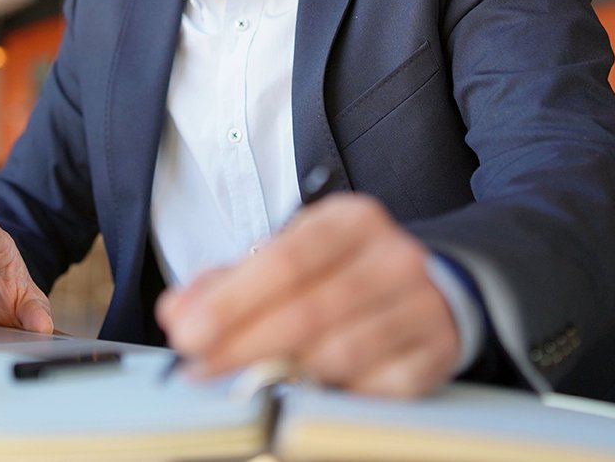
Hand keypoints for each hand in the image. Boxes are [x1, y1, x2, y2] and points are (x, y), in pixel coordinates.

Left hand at [155, 194, 459, 397]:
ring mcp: (421, 306)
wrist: (434, 286)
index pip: (285, 260)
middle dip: (243, 344)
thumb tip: (179, 310)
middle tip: (200, 368)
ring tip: (244, 380)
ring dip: (283, 374)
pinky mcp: (435, 353)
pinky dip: (334, 394)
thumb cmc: (345, 270)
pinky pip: (376, 388)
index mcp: (351, 220)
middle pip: (309, 310)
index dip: (231, 302)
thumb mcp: (292, 256)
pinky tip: (306, 391)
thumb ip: (230, 281)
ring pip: (340, 353)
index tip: (188, 333)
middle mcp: (392, 256)